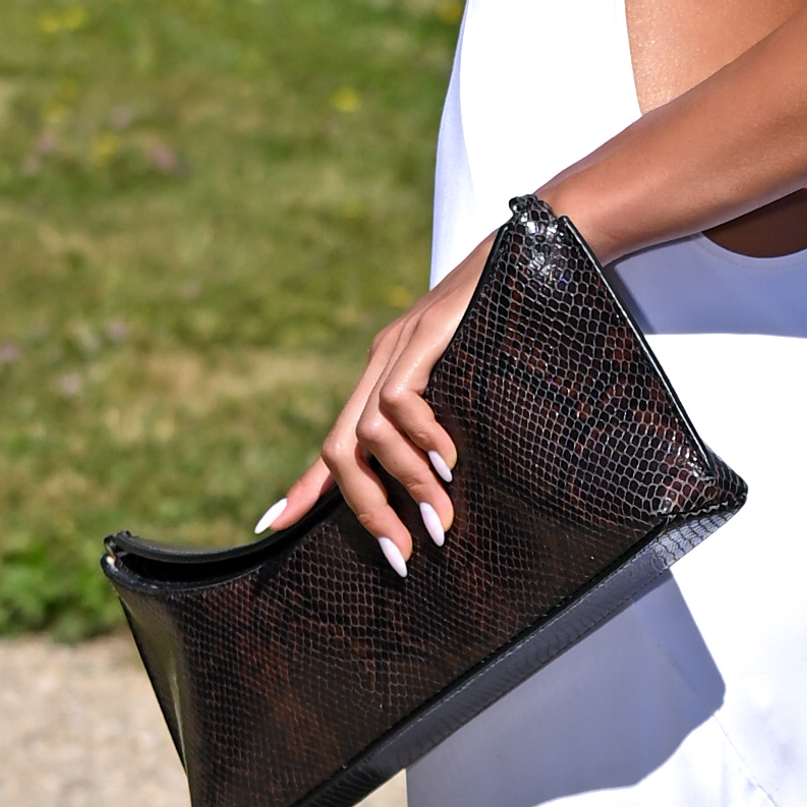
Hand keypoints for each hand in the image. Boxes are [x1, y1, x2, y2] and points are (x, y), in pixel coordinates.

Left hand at [260, 236, 492, 571]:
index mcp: (383, 377)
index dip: (303, 489)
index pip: (335, 442)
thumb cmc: (512, 323)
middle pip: (339, 450)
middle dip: (365, 510)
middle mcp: (380, 363)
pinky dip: (420, 438)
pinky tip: (450, 459)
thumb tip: (444, 487)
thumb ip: (444, 425)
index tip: (272, 527)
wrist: (534, 253)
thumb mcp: (469, 383)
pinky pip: (398, 399)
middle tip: (402, 552)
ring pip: (368, 434)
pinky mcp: (424, 335)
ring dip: (406, 483)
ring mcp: (399, 346)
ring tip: (440, 513)